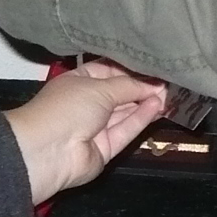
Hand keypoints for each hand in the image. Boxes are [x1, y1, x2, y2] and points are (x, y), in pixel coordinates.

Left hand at [3, 62, 165, 203]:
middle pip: (118, 93)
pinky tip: (157, 106)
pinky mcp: (104, 149)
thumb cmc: (68, 107)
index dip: (129, 68)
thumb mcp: (100, 87)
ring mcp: (94, 128)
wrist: (47, 150)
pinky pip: (124, 131)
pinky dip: (140, 119)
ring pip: (124, 113)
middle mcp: (86, 103)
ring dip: (144, 102)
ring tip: (169, 93)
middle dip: (141, 87)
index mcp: (77, 81)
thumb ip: (129, 86)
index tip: (153, 65)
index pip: (107, 70)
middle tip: (168, 80)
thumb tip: (154, 85)